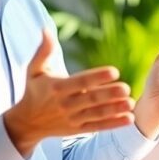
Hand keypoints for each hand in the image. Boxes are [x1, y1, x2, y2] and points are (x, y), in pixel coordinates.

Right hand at [3, 29, 134, 157]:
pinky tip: (129, 119)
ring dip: (115, 109)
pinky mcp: (78, 129)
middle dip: (109, 94)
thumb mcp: (34, 70)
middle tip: (126, 88)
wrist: (27, 122)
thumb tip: (46, 30)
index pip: (80, 81)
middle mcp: (66, 104)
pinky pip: (98, 126)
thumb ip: (43, 51)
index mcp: (58, 87)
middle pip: (91, 99)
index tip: (114, 71)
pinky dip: (113, 124)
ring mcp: (73, 118)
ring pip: (97, 114)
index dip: (97, 77)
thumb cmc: (34, 90)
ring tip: (131, 103)